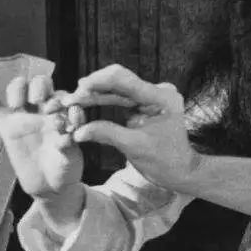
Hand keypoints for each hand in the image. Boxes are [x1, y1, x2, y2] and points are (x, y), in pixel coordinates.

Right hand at [0, 74, 84, 200]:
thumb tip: (64, 137)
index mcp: (65, 114)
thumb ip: (67, 147)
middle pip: (41, 83)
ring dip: (18, 89)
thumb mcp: (69, 159)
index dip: (62, 100)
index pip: (64, 95)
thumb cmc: (64, 167)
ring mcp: (26, 115)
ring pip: (20, 88)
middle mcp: (46, 109)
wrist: (48, 182)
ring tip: (16, 104)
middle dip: (40, 87)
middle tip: (38, 101)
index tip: (58, 114)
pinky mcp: (8, 125)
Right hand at [62, 64, 197, 191]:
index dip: (99, 81)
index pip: (125, 81)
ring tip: (72, 100)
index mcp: (161, 97)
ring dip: (94, 94)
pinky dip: (102, 100)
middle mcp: (158, 91)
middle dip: (93, 87)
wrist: (180, 169)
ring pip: (117, 88)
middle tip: (70, 97)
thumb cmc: (164, 161)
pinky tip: (84, 102)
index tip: (78, 88)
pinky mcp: (144, 103)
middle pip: (119, 80)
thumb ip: (106, 133)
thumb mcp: (134, 147)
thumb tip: (77, 131)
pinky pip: (119, 97)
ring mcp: (151, 96)